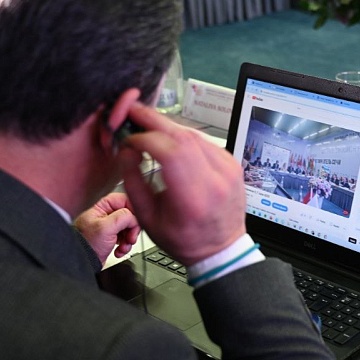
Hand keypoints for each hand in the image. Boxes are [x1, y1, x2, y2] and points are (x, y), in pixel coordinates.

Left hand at [75, 193, 140, 264]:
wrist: (81, 263)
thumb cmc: (86, 245)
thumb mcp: (106, 227)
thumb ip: (123, 217)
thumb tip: (135, 217)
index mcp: (103, 206)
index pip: (125, 200)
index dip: (133, 210)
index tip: (136, 222)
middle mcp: (107, 214)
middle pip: (130, 215)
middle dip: (132, 228)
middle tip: (130, 237)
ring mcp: (110, 226)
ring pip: (129, 227)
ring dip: (129, 239)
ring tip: (123, 246)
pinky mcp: (112, 237)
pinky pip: (126, 238)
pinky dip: (125, 245)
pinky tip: (119, 250)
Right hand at [120, 104, 245, 265]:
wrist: (222, 248)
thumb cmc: (186, 239)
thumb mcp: (148, 218)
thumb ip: (133, 181)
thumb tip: (127, 150)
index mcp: (194, 197)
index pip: (169, 150)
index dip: (144, 138)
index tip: (129, 139)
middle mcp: (216, 179)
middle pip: (183, 135)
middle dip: (154, 120)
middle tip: (134, 111)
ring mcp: (228, 169)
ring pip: (194, 134)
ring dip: (168, 126)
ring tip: (148, 125)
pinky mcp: (232, 164)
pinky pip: (205, 141)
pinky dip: (184, 136)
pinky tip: (170, 138)